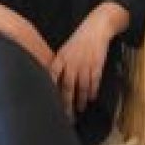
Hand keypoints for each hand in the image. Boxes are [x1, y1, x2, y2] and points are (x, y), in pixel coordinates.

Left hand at [51, 2, 129, 116]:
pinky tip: (91, 98)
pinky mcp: (97, 65)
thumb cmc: (77, 42)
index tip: (47, 102)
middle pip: (68, 86)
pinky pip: (94, 81)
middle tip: (66, 116)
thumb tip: (51, 84)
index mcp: (61, 58)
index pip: (52, 76)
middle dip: (67, 103)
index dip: (50, 89)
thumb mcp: (64, 51)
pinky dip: (93, 91)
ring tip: (80, 109)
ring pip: (82, 87)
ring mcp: (85, 64)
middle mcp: (72, 62)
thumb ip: (58, 66)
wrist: (96, 29)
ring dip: (81, 100)